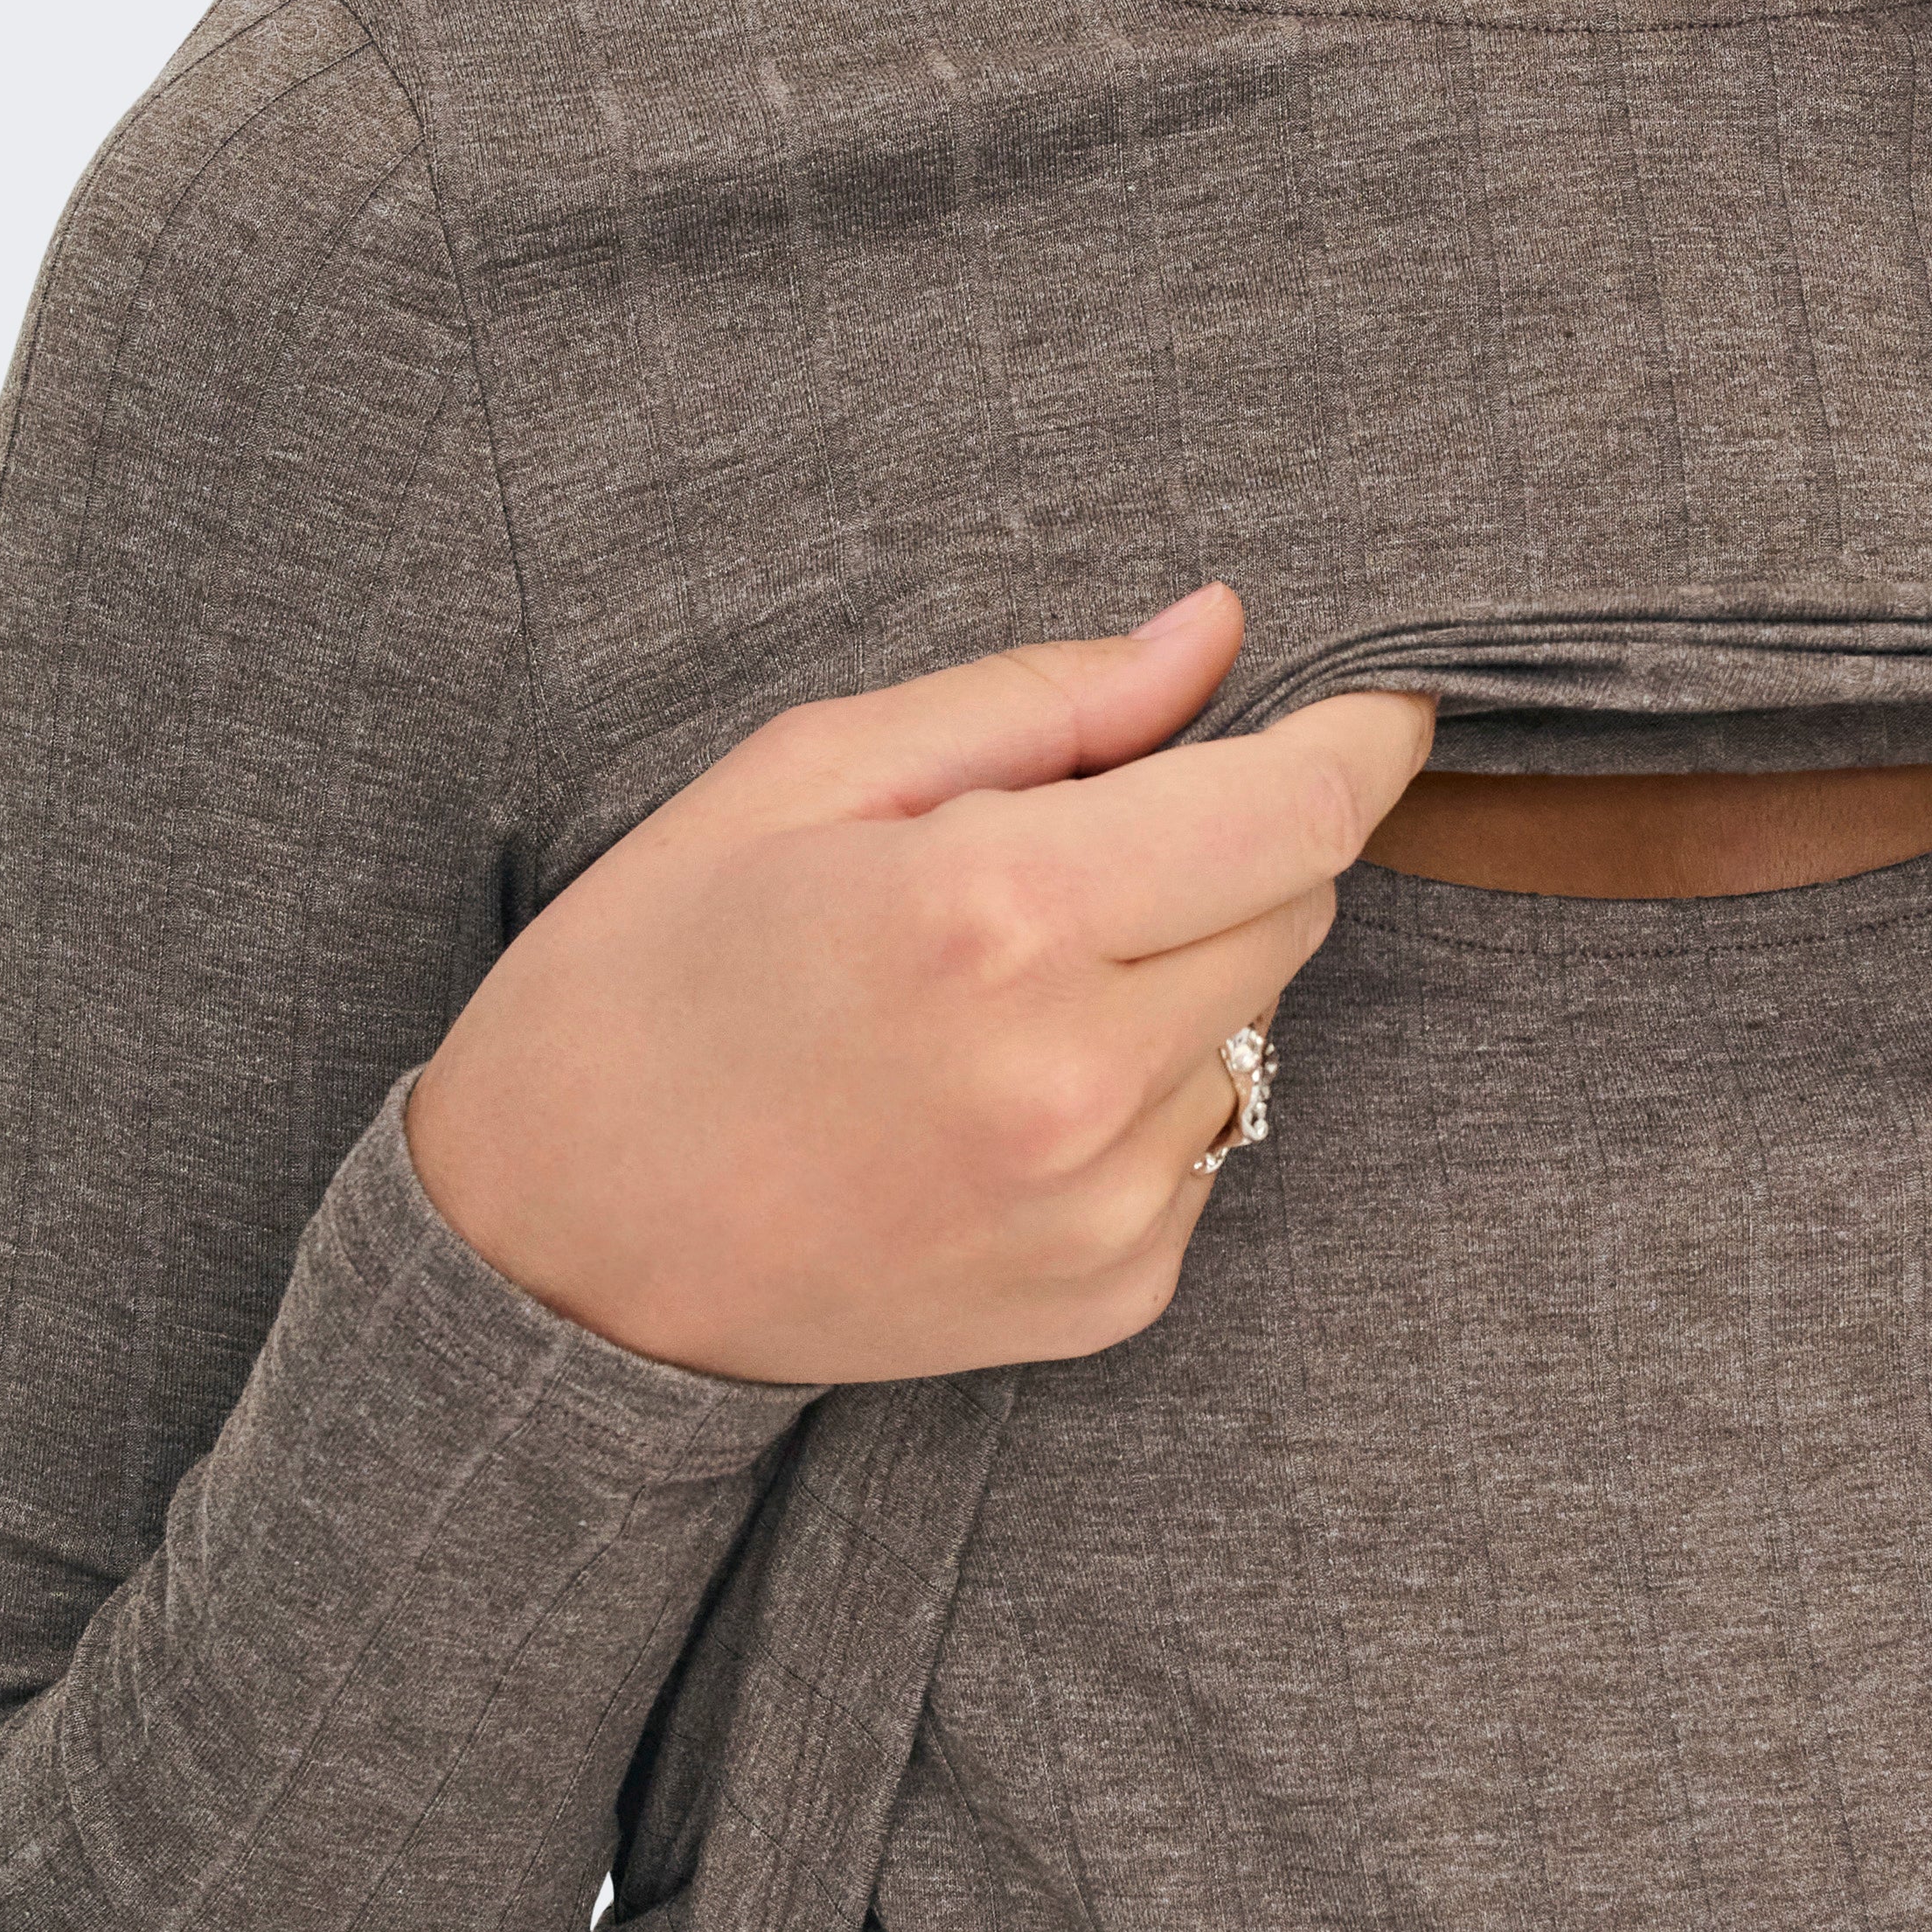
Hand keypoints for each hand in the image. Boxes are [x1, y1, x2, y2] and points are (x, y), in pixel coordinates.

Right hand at [404, 585, 1432, 1382]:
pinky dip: (1140, 1094)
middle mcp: (1076, 1077)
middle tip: (1067, 850)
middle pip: (1292, 905)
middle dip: (1225, 848)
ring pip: (1258, 1025)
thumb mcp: (805, 779)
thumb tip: (1219, 636)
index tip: (1382, 702)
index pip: (1296, 812)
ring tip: (997, 994)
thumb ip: (1043, 703)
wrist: (548, 1263)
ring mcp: (1104, 1205)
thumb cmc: (647, 984)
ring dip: (1177, 977)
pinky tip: (993, 1099)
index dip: (1359, 741)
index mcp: (998, 916)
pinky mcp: (1114, 1295)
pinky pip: (1207, 1143)